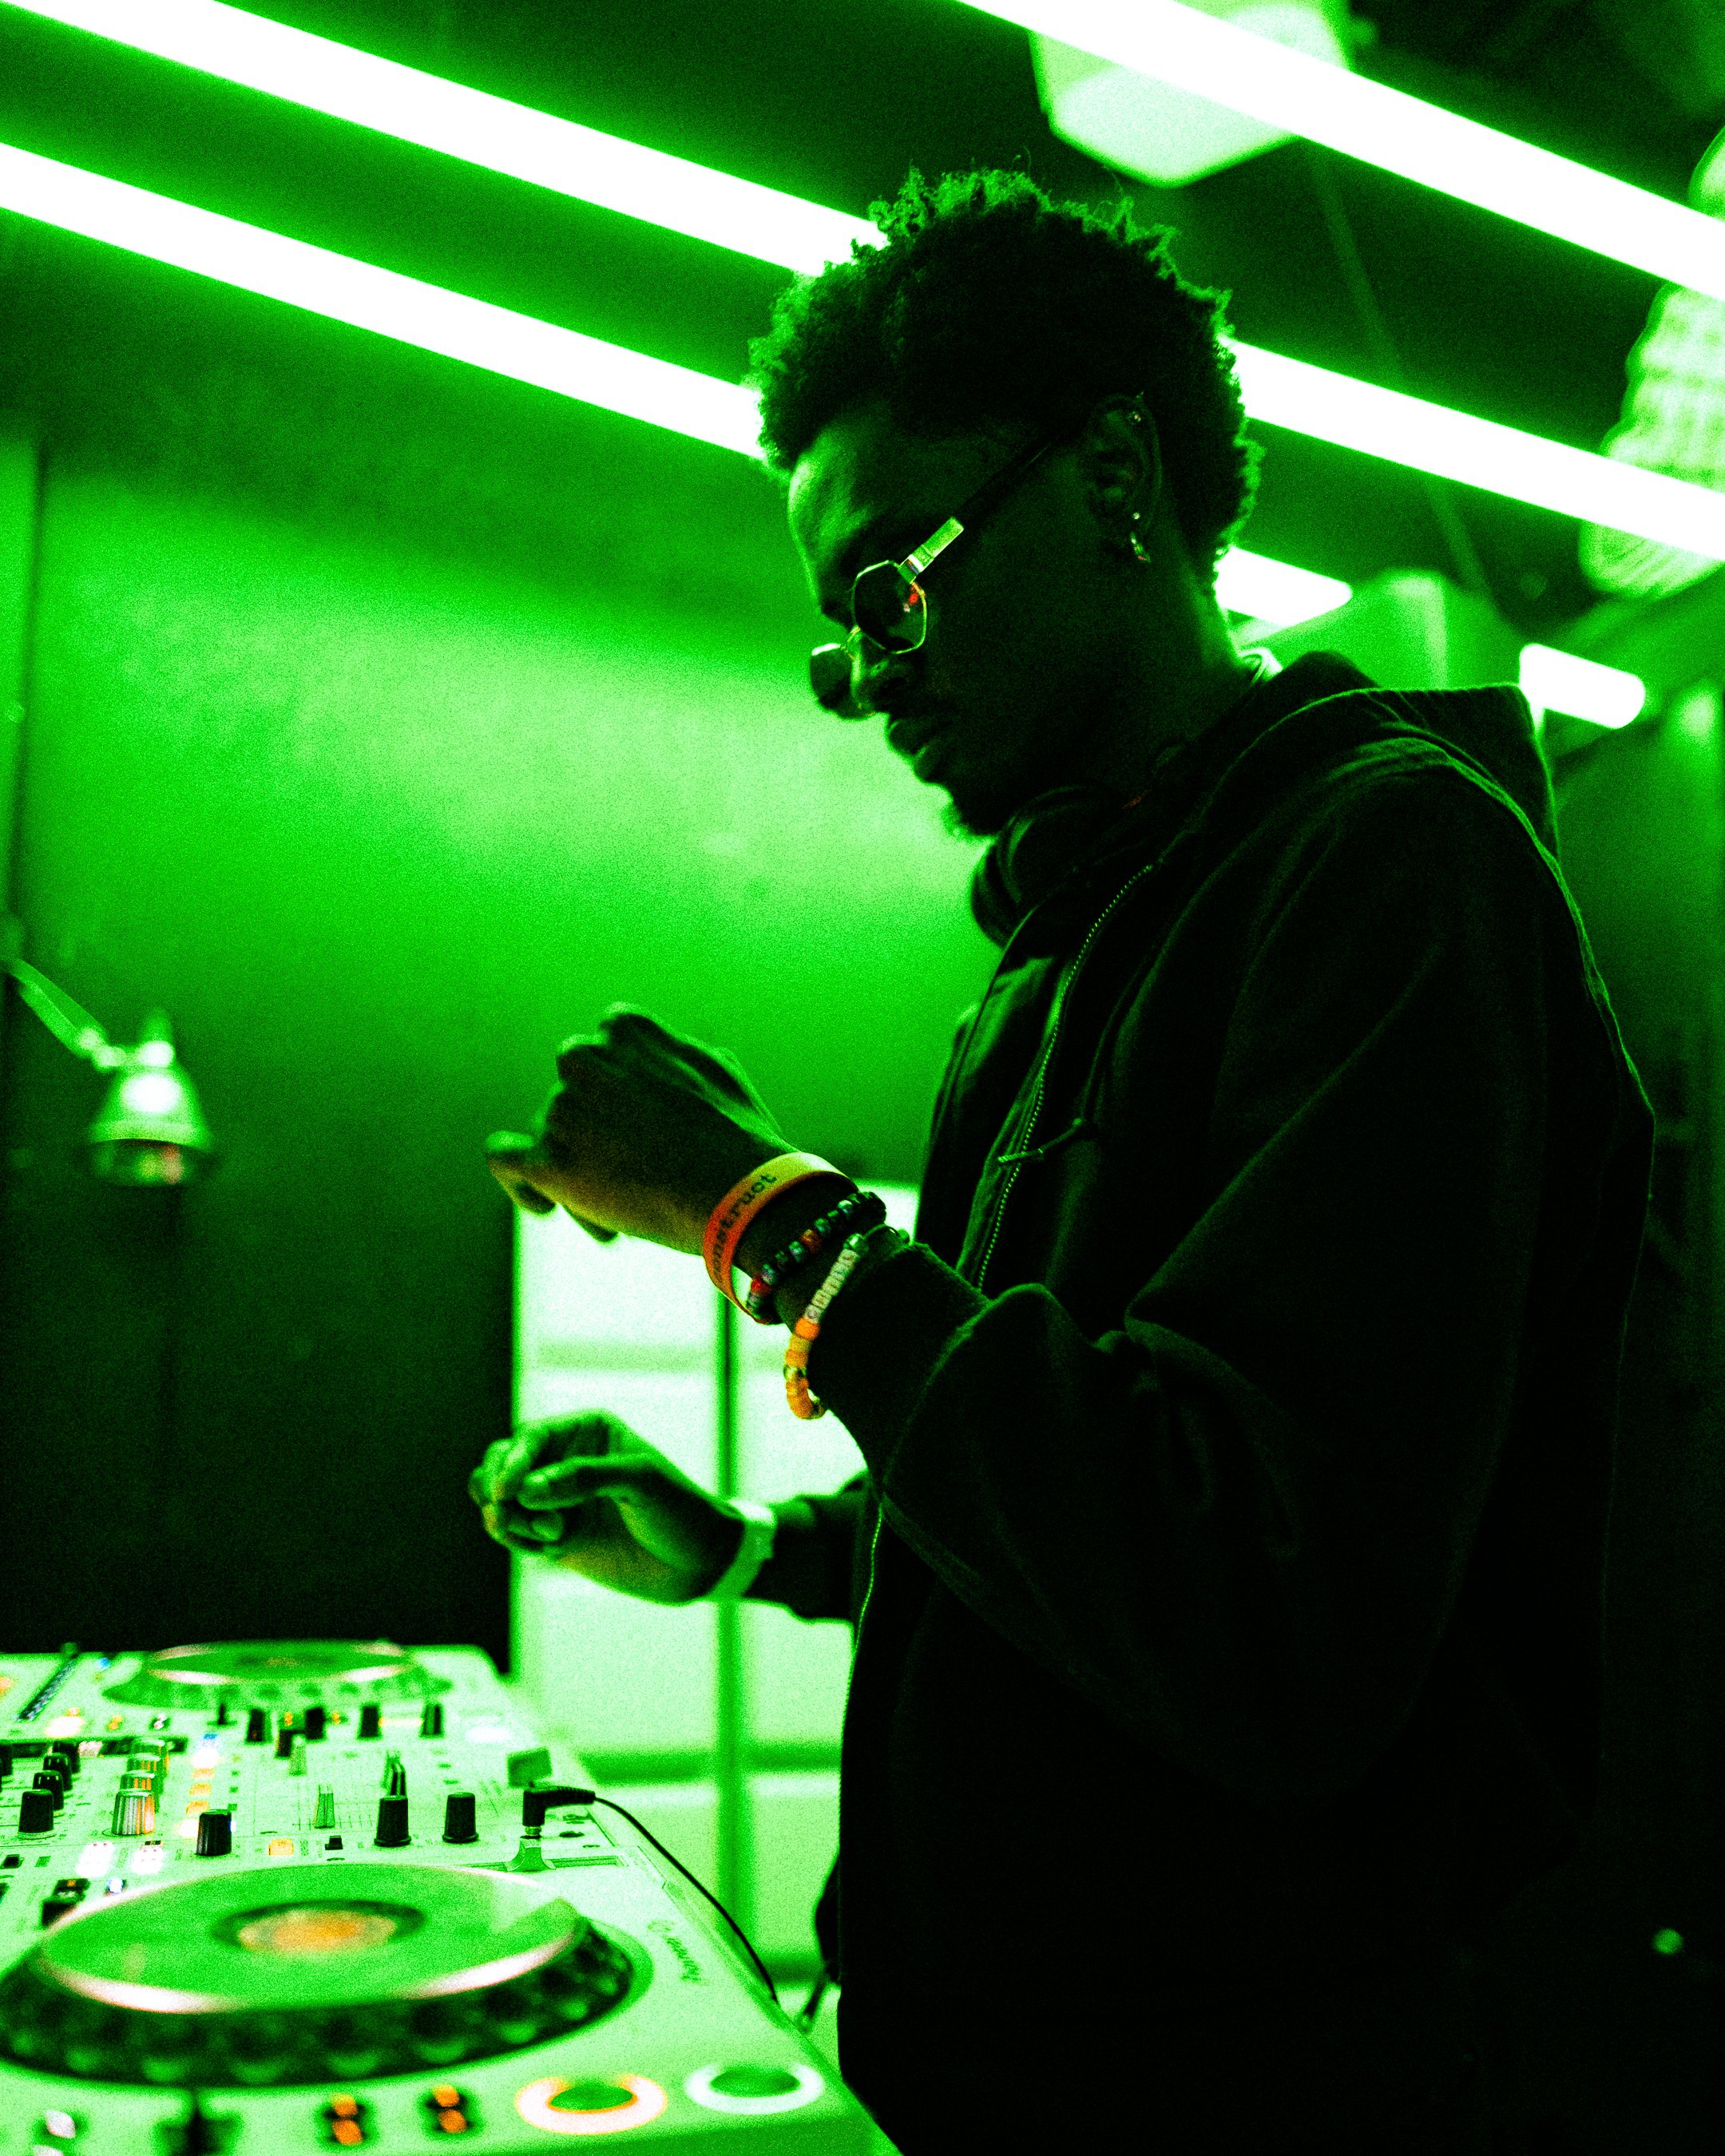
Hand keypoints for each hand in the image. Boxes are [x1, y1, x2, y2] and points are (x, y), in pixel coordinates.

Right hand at [469, 1410, 749, 1604]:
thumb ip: (584, 1479)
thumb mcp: (641, 1483)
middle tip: (506, 1515)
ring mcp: (556, 1500)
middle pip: (501, 1462)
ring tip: (544, 1536)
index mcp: (588, 1431)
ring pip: (500, 1500)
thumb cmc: (679, 1510)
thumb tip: (525, 1490)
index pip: (531, 1437)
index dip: (512, 1462)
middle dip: (496, 1488)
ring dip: (505, 1518)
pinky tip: (549, 1549)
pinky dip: (518, 1541)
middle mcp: (564, 1460)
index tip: (507, 1492)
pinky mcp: (553, 1537)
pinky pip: (514, 1533)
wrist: (699, 1562)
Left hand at [486, 1007, 789, 1252]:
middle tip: (636, 1171)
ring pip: (552, 1140)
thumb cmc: (739, 1139)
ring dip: (583, 1174)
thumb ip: (677, 1055)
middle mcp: (584, 1058)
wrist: (739, 1193)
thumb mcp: (719, 1072)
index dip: (620, 1094)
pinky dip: (518, 1180)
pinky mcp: (547, 1162)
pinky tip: (546, 1202)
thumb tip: (666, 1055)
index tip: (645, 1126)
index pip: (600, 1056)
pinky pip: (503, 1160)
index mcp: (623, 1029)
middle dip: (597, 1132)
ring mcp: (562, 1109)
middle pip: (573, 1099)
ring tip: (627, 1209)